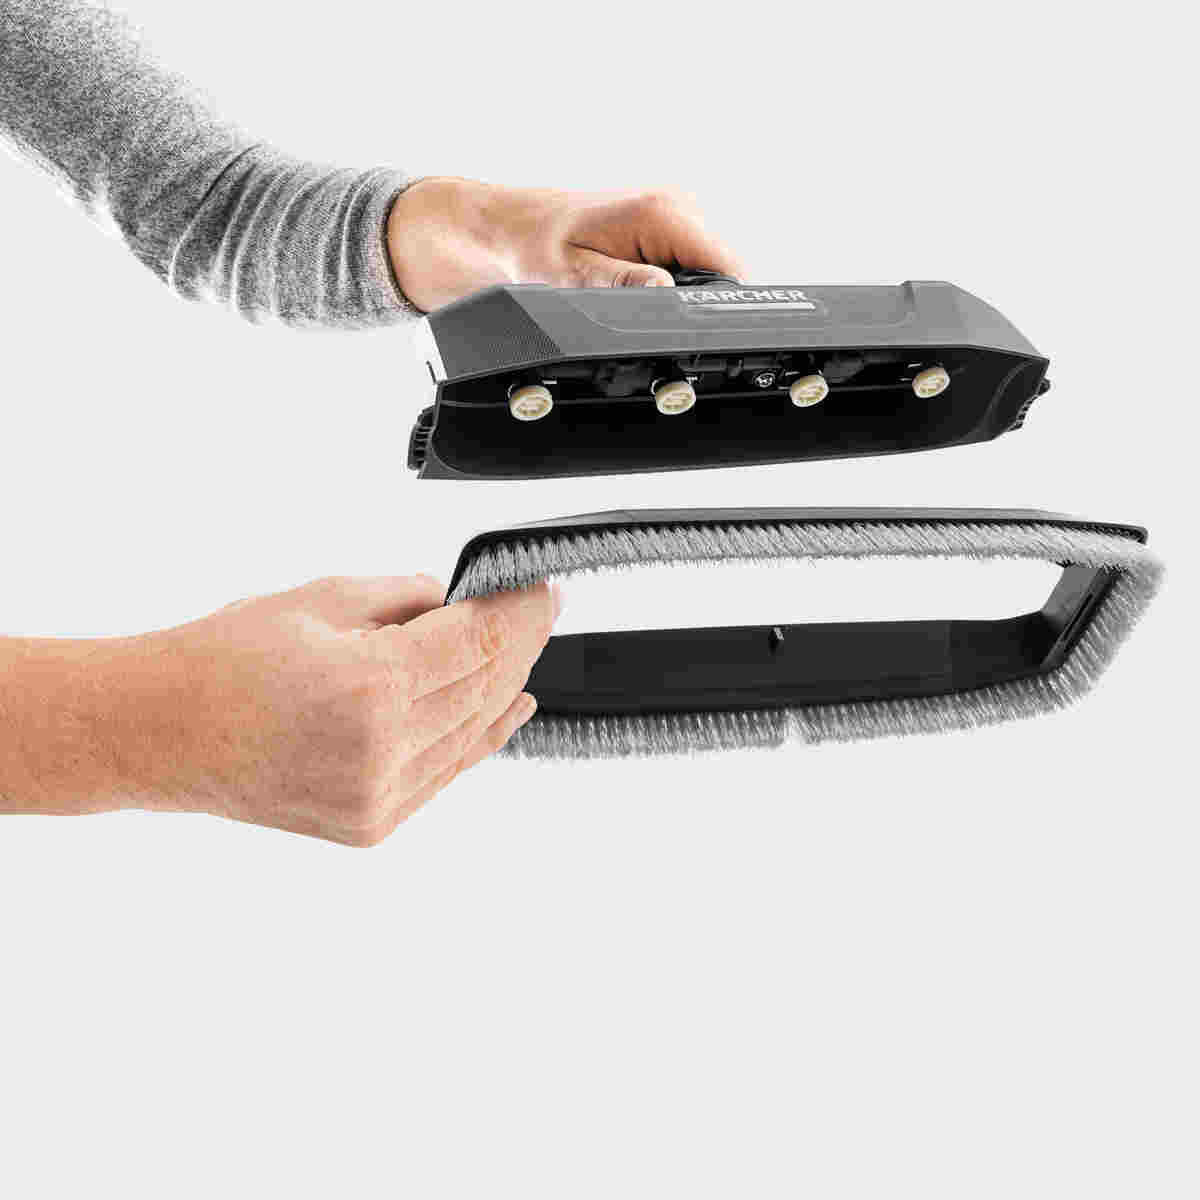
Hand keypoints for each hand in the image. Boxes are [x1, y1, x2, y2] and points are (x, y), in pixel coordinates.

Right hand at [0, 576, 559, 844]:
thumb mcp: (323, 598)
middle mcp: (382, 750)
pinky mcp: (371, 823)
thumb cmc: (224, 661)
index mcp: (371, 685)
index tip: (543, 592)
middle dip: (521, 645)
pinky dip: (479, 737)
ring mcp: (378, 795)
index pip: (480, 643)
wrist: (162, 731)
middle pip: (484, 687)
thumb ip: (406, 598)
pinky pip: (446, 773)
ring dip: (505, 689)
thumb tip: (459, 601)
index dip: (523, 614)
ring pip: (472, 734)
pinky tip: (506, 710)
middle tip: (540, 613)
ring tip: (528, 654)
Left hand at [386, 178, 746, 311]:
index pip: (730, 269)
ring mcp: (671, 217)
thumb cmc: (525, 247)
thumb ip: (627, 290)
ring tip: (629, 310)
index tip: (697, 341)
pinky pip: (684, 269)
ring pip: (704, 278)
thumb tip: (669, 301)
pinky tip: (631, 299)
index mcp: (662, 213)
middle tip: (647, 333)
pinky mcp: (660, 231)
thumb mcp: (572, 278)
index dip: (720, 312)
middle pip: (721, 278)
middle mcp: (675, 207)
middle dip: (694, 312)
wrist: (497, 231)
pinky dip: (666, 293)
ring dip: (677, 304)